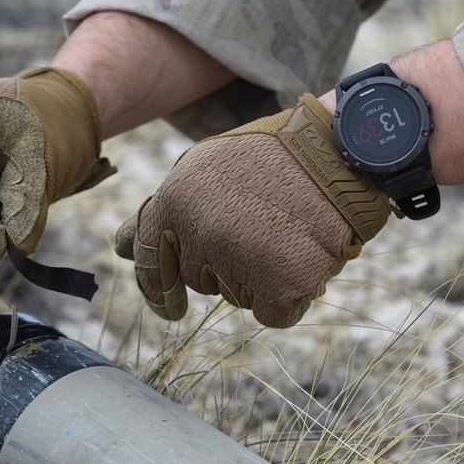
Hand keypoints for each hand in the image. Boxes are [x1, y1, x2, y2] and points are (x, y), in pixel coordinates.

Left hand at [115, 95, 395, 327]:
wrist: (344, 149)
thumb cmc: (277, 156)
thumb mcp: (209, 166)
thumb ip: (168, 210)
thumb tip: (118, 248)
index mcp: (175, 197)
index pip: (149, 259)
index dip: (158, 288)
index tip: (169, 309)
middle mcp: (200, 232)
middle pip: (201, 280)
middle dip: (227, 263)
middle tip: (262, 225)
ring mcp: (240, 260)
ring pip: (239, 296)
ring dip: (261, 275)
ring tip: (288, 229)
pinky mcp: (281, 284)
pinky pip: (274, 313)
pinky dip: (291, 296)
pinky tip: (305, 258)